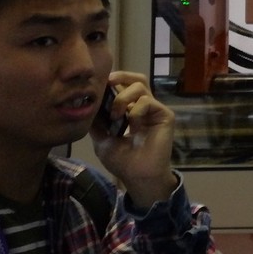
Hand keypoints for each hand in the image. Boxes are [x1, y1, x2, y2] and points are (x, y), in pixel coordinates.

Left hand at [91, 70, 178, 210]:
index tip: (97, 86)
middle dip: (121, 76)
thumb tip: (87, 104)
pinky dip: (136, 110)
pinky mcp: (165, 115)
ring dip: (124, 97)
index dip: (112, 83)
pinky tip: (132, 124)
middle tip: (108, 82)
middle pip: (136, 79)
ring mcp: (155, 110)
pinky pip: (148, 101)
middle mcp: (144, 108)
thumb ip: (97, 122)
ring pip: (140, 86)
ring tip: (116, 114)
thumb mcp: (102, 140)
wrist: (138, 177)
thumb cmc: (123, 162)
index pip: (124, 88)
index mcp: (130, 112)